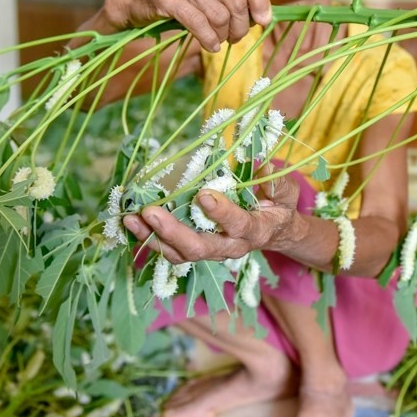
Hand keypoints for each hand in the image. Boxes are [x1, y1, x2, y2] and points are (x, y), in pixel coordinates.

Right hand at [72, 0, 271, 51]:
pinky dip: (209, 40)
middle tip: (234, 38)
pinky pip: (200, 25)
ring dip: (223, 36)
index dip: (260, 1)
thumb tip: (265, 10)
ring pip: (220, 16)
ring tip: (218, 41)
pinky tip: (209, 45)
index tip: (264, 21)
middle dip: (240, 27)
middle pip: (236, 2)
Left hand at [122, 171, 299, 264]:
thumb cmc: (279, 207)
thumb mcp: (286, 192)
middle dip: (172, 231)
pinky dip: (150, 238)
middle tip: (151, 212)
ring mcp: (211, 251)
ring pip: (180, 253)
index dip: (221, 213)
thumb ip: (275, 182)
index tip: (203, 195)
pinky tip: (132, 222)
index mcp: (254, 230)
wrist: (274, 232)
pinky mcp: (196, 250)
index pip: (238, 225)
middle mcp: (230, 246)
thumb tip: (260, 163)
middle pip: (199, 247)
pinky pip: (171, 250)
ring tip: (131, 218)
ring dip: (153, 237)